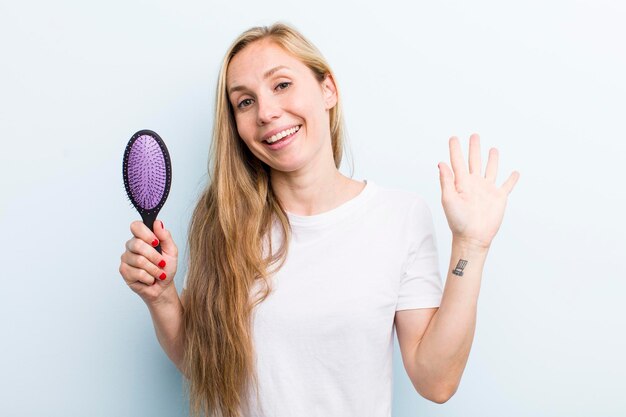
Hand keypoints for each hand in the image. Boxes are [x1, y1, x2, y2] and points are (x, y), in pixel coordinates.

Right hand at [119, 219, 178, 304]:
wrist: (163, 286)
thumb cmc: (166, 267)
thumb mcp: (171, 250)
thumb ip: (165, 236)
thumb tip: (157, 223)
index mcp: (142, 237)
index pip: (136, 226)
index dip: (145, 233)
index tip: (156, 242)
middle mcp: (132, 245)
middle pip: (137, 244)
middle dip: (154, 256)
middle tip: (162, 263)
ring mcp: (126, 258)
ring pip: (139, 260)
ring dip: (154, 269)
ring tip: (158, 273)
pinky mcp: (124, 270)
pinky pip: (137, 273)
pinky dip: (149, 278)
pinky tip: (150, 279)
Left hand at [438, 134, 519, 248]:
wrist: (472, 237)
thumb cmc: (457, 220)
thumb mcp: (449, 199)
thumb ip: (446, 181)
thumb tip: (441, 163)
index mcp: (461, 183)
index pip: (458, 162)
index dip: (455, 149)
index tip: (454, 138)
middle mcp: (474, 184)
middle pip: (474, 161)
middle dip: (474, 148)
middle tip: (474, 135)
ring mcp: (487, 190)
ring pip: (491, 169)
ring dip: (492, 159)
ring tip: (493, 149)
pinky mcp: (499, 198)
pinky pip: (507, 185)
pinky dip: (511, 179)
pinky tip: (515, 173)